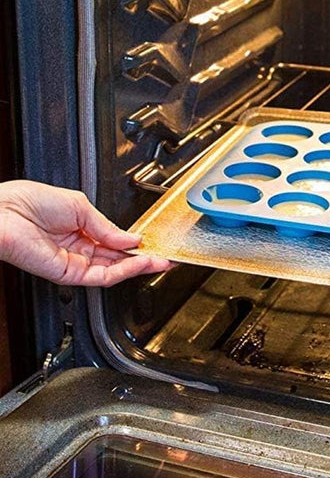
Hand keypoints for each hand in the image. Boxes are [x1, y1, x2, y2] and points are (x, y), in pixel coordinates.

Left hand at [0, 180, 171, 285]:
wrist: (3, 213)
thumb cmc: (29, 201)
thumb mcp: (80, 205)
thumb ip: (107, 226)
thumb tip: (131, 238)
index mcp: (79, 228)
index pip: (114, 241)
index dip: (136, 243)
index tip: (155, 242)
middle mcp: (78, 248)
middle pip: (117, 258)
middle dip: (144, 257)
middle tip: (165, 255)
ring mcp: (73, 262)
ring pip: (114, 270)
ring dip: (139, 266)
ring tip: (158, 260)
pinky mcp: (67, 274)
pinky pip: (102, 276)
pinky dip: (123, 270)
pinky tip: (138, 262)